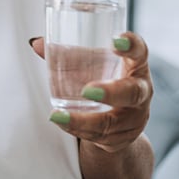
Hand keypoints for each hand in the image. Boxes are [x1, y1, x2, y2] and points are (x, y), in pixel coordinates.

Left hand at [30, 32, 152, 152]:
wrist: (120, 121)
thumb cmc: (106, 80)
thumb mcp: (92, 65)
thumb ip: (68, 54)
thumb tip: (36, 43)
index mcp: (136, 65)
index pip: (140, 51)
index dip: (131, 45)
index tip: (116, 40)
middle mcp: (141, 91)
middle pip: (133, 92)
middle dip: (111, 92)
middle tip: (87, 90)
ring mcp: (134, 117)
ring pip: (112, 122)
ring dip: (83, 120)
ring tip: (58, 115)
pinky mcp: (122, 137)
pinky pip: (100, 136)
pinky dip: (78, 130)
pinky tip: (61, 123)